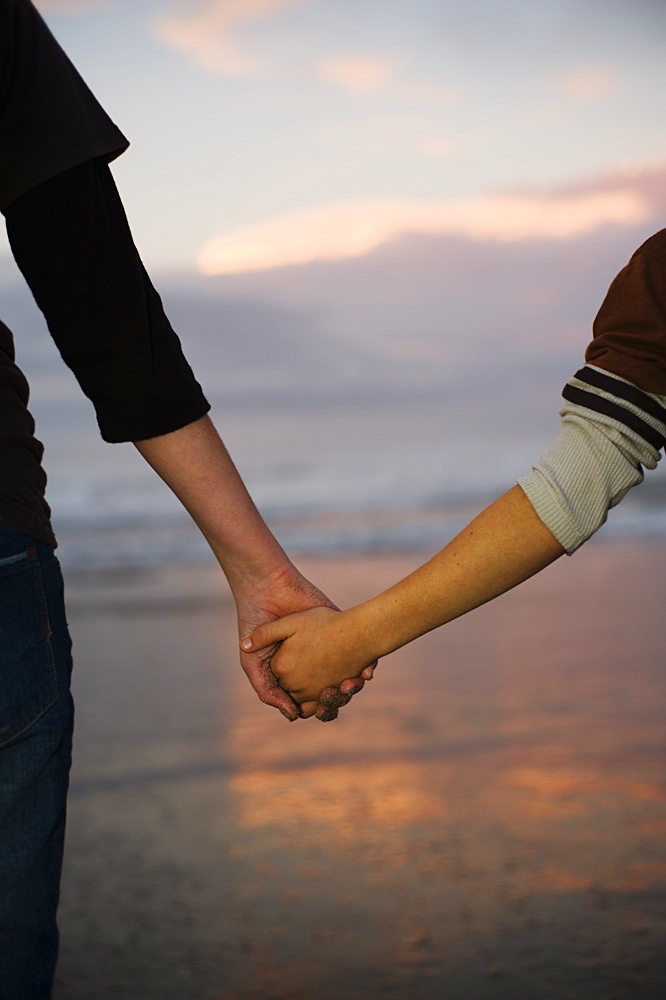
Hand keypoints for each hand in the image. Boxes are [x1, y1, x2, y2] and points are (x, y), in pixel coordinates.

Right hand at [241, 604, 377, 707]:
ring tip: (350, 686)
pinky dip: (367, 668)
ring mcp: (329, 647)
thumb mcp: (253, 663)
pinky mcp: (341, 629)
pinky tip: (364, 673)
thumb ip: (268, 691)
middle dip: (339, 698)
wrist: (266, 589)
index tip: (322, 708)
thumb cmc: (254, 625)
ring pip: (350, 679)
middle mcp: (314, 663)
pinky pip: (362, 655)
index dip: (320, 708)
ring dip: (354, 688)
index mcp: (294, 674)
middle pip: (334, 693)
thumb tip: (293, 716)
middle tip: (338, 694)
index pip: (313, 702)